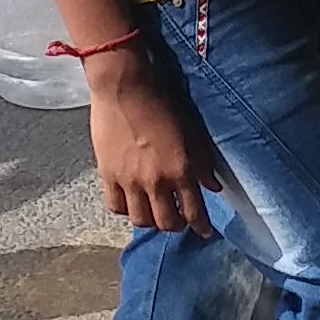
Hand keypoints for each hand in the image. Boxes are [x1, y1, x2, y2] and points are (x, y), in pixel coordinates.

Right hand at [82, 43, 216, 234]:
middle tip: (179, 220)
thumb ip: (202, 161)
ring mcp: (129, 181)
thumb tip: (212, 186)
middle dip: (177, 226)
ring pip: (141, 220)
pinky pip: (116, 206)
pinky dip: (125, 210)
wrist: (123, 87)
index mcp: (180, 170)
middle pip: (167, 223)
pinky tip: (131, 203)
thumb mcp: (191, 130)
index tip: (204, 232)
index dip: (201, 226)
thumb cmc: (161, 102)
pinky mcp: (107, 175)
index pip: (194, 211)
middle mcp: (156, 181)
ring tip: (155, 213)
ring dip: (151, 221)